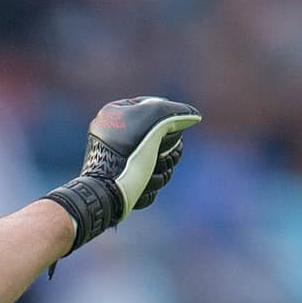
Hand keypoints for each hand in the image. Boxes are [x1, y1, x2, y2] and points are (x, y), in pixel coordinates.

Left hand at [82, 97, 200, 216]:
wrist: (107, 194)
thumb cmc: (128, 154)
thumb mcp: (157, 121)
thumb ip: (178, 113)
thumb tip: (194, 117)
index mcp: (114, 113)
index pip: (156, 108)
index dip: (167, 123)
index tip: (165, 134)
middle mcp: (112, 134)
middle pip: (158, 137)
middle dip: (166, 151)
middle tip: (160, 155)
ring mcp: (115, 158)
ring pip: (154, 161)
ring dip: (160, 171)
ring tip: (148, 174)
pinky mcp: (120, 181)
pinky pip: (146, 179)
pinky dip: (149, 185)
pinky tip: (142, 186)